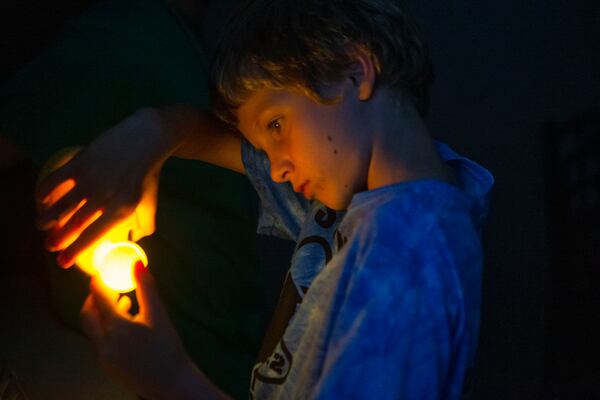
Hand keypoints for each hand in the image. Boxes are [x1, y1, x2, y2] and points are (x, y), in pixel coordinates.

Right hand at [36, 109, 169, 267]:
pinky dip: (44, 192)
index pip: (93, 236)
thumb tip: (137, 240)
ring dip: (46, 218)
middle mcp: (105, 197)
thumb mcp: (149, 201)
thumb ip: (146, 224)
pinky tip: (42, 199)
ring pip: (60, 205)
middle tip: (49, 246)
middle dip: (57, 239)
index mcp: (122, 210)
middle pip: (73, 224)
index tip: (62, 263)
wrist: (145, 139)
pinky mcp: (80, 162)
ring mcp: (91, 179)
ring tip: (41, 225)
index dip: (75, 251)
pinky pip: (55, 180)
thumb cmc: (147, 173)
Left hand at [81, 262, 224, 398]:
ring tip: (124, 305)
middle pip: (87, 315)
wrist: (172, 383)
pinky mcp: (107, 367)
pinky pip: (100, 343)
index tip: (101, 274)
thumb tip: (137, 264)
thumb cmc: (168, 348)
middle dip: (94, 300)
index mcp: (116, 328)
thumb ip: (147, 288)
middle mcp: (103, 343)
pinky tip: (127, 328)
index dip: (99, 283)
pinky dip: (106, 330)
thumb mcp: (159, 315)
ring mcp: (103, 358)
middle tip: (107, 289)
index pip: (99, 299)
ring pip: (93, 330)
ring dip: (101, 315)